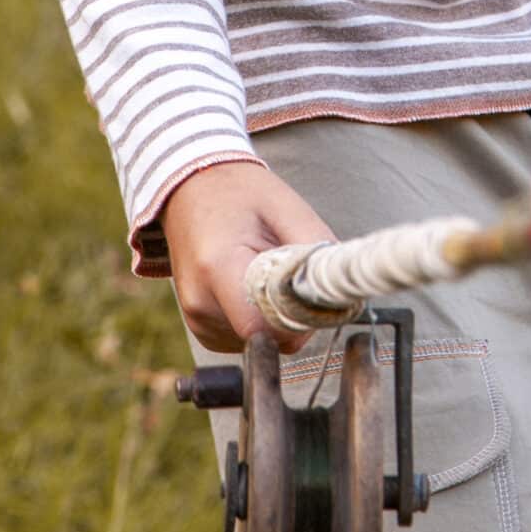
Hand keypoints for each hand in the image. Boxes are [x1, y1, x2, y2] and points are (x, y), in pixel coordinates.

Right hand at [160, 159, 334, 354]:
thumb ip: (313, 253)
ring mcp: (197, 319)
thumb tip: (339, 294)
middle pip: (268, 337)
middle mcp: (201, 303)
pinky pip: (246, 339)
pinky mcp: (201, 328)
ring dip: (275, 315)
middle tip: (290, 271)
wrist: (191, 190)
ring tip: (264, 270)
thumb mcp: (286, 207)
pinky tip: (253, 284)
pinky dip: (260, 317)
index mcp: (218, 267)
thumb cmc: (241, 194)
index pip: (266, 327)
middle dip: (292, 313)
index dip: (299, 317)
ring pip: (261, 341)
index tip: (310, 290)